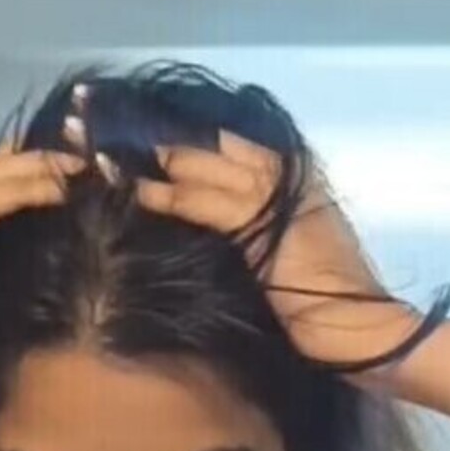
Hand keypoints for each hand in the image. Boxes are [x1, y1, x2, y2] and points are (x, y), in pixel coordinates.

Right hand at [0, 148, 82, 381]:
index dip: (51, 163)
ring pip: (10, 169)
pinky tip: (68, 192)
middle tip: (108, 162)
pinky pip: (2, 193)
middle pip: (13, 158)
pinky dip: (36, 189)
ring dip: (55, 167)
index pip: (9, 166)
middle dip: (60, 157)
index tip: (97, 169)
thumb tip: (56, 262)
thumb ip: (5, 259)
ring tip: (98, 171)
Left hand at [98, 127, 420, 371]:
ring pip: (196, 161)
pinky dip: (164, 195)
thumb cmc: (319, 299)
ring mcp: (273, 191)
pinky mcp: (263, 222)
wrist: (357, 330)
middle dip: (144, 130)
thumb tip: (186, 203)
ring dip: (142, 155)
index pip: (214, 136)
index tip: (121, 121)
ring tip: (94, 147)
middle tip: (92, 120)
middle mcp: (280, 168)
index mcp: (286, 168)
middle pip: (200, 138)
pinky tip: (131, 189)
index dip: (166, 127)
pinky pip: (203, 201)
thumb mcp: (276, 247)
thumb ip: (244, 219)